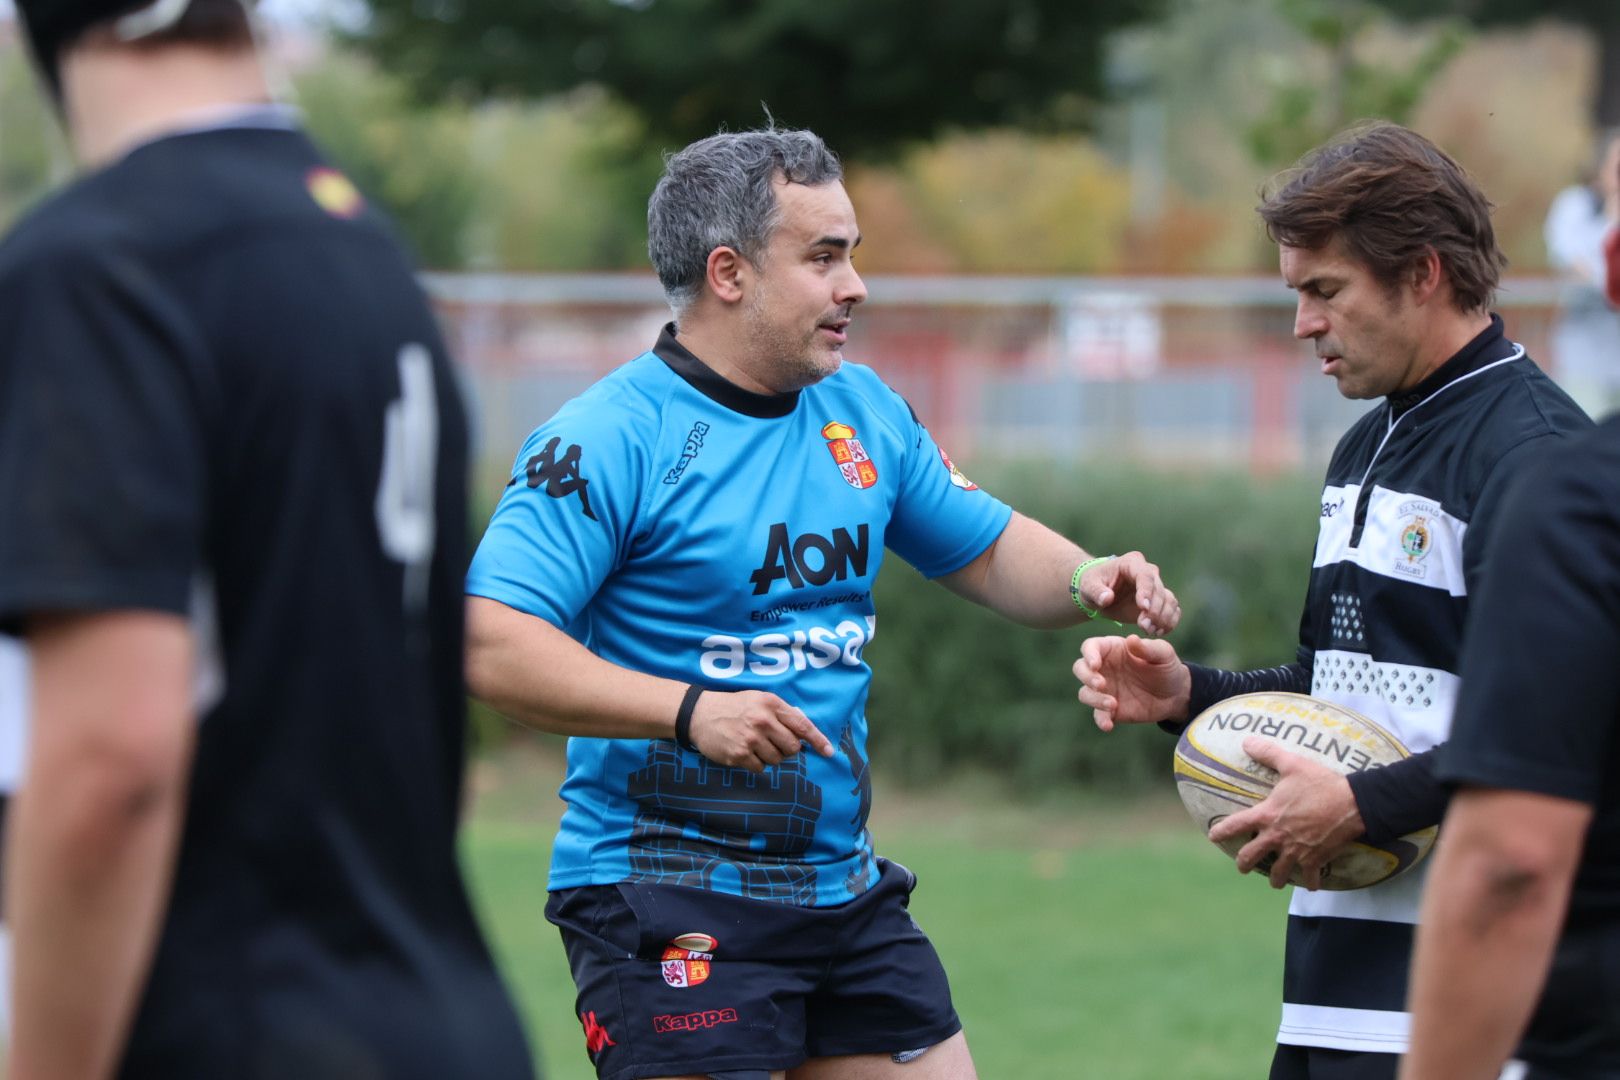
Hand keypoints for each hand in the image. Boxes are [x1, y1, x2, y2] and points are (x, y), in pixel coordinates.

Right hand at [687, 690, 834, 772]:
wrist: (699, 714)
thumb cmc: (733, 706)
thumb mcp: (758, 699)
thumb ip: (782, 712)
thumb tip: (804, 728)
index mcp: (771, 704)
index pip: (802, 725)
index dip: (818, 740)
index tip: (829, 752)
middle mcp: (762, 721)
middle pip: (792, 747)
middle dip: (787, 749)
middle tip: (774, 742)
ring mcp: (751, 739)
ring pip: (778, 760)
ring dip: (771, 756)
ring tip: (755, 744)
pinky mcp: (739, 755)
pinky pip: (761, 768)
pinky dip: (757, 763)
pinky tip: (745, 752)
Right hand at [1073, 634, 1190, 731]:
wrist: (1175, 695)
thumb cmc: (1167, 667)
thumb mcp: (1164, 654)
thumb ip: (1148, 648)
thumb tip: (1131, 640)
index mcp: (1112, 650)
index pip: (1090, 647)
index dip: (1088, 654)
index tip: (1095, 664)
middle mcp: (1104, 669)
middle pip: (1080, 668)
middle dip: (1086, 676)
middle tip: (1101, 684)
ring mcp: (1105, 690)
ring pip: (1085, 692)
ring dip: (1094, 699)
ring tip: (1113, 704)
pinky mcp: (1110, 709)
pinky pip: (1098, 715)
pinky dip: (1100, 720)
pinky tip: (1108, 725)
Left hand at [1078, 552, 1180, 635]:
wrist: (1099, 594)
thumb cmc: (1092, 586)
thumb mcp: (1088, 588)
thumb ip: (1096, 592)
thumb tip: (1107, 598)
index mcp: (1131, 563)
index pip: (1145, 575)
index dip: (1146, 591)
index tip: (1144, 608)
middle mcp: (1148, 572)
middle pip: (1159, 590)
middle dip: (1154, 610)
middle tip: (1144, 626)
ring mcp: (1156, 586)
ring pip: (1169, 600)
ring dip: (1163, 618)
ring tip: (1149, 631)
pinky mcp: (1160, 601)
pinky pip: (1173, 610)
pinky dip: (1169, 622)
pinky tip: (1159, 632)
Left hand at [1207, 735, 1364, 888]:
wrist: (1353, 803)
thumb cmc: (1320, 783)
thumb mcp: (1292, 763)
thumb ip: (1268, 753)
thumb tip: (1247, 740)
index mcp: (1267, 815)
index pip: (1235, 825)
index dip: (1221, 832)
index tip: (1213, 836)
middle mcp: (1277, 837)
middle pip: (1251, 856)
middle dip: (1244, 863)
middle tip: (1242, 866)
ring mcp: (1296, 851)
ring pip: (1279, 874)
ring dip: (1276, 879)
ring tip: (1274, 881)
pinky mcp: (1316, 860)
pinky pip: (1311, 877)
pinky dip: (1310, 882)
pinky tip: (1311, 884)